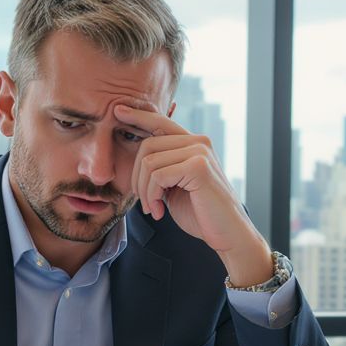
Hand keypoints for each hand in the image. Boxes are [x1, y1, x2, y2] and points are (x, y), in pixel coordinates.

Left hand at [114, 104, 273, 286]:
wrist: (226, 234)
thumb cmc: (200, 213)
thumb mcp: (175, 187)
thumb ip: (162, 169)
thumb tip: (138, 159)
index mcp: (194, 144)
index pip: (161, 122)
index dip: (138, 116)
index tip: (118, 111)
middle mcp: (199, 142)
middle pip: (147, 145)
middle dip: (137, 178)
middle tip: (145, 203)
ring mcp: (200, 152)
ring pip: (149, 162)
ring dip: (144, 192)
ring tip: (153, 209)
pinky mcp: (198, 167)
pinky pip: (157, 175)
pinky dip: (152, 196)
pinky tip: (160, 211)